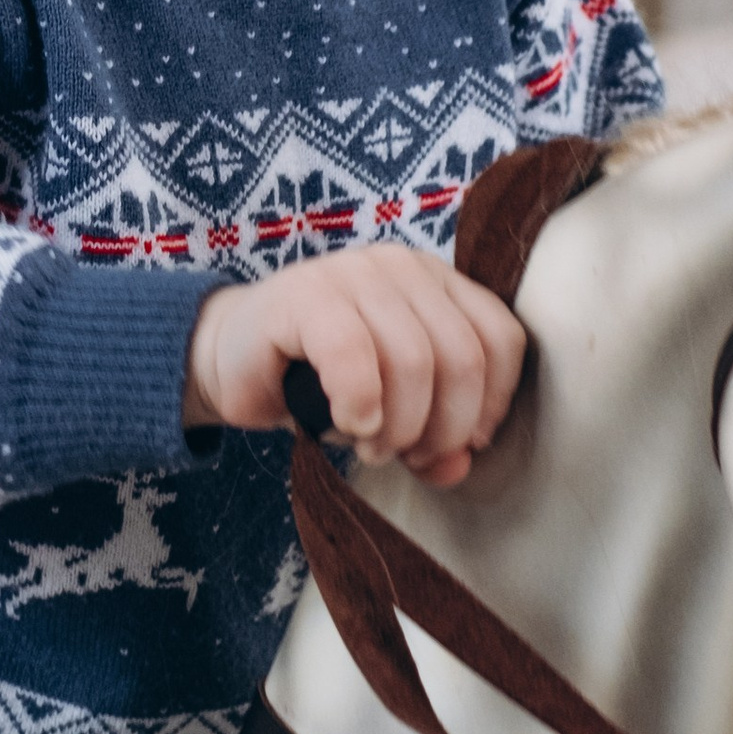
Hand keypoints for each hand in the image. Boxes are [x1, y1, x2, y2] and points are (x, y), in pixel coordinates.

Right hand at [182, 243, 526, 484]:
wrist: (232, 359)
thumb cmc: (318, 382)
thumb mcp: (390, 415)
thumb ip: (433, 441)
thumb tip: (461, 467)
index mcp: (435, 283)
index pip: (500, 337)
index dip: (492, 402)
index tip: (462, 442)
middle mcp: (401, 267)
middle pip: (462, 356)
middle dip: (442, 426)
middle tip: (407, 455)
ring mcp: (352, 272)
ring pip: (413, 360)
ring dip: (397, 425)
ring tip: (371, 446)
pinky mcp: (304, 295)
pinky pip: (354, 356)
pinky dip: (359, 406)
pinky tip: (348, 424)